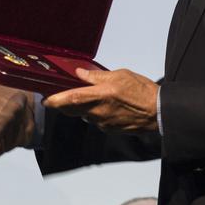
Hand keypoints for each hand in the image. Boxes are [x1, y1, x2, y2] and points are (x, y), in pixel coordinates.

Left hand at [43, 68, 158, 132]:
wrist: (159, 112)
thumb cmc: (142, 91)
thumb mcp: (120, 75)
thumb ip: (97, 76)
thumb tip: (80, 74)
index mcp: (100, 96)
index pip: (71, 99)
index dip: (55, 100)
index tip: (46, 99)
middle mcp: (98, 112)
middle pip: (72, 110)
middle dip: (63, 104)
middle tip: (60, 95)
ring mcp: (103, 123)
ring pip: (83, 115)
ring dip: (82, 107)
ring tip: (93, 96)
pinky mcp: (109, 130)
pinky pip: (95, 121)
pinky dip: (95, 113)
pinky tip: (106, 105)